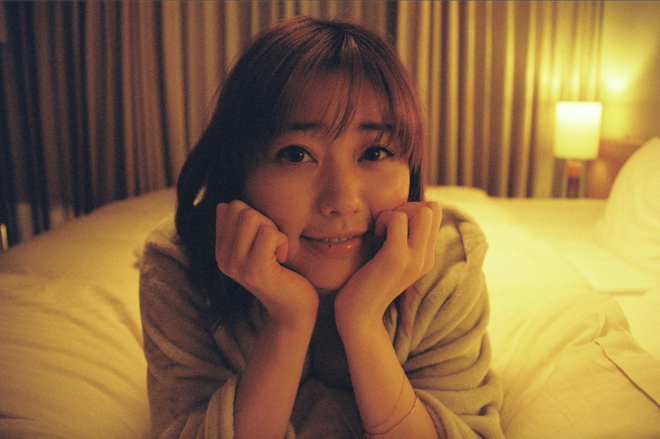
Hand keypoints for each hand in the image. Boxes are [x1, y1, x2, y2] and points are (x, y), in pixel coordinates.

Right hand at [215, 200, 317, 326]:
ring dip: (273, 229)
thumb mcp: (257, 246)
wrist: (294, 309)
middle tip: (273, 243)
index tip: (263, 237)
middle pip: (238, 208)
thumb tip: (225, 204)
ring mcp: (237, 265)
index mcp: (221, 250)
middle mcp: (223, 258)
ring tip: (277, 250)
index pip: (227, 208)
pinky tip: (283, 259)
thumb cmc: (283, 272)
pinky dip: (283, 241)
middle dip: (263, 218)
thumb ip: (243, 227)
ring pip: (252, 216)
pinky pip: (269, 233)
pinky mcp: (255, 270)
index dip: (253, 215)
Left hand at [334, 201, 441, 328]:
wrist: (358, 315)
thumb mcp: (390, 258)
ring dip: (395, 213)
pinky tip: (374, 238)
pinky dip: (383, 220)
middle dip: (406, 207)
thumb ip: (401, 239)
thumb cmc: (366, 282)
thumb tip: (399, 210)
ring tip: (381, 234)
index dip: (411, 210)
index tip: (391, 228)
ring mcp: (414, 258)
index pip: (435, 213)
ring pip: (422, 211)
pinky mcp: (396, 257)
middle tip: (386, 228)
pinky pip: (397, 218)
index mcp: (427, 257)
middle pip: (433, 208)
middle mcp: (426, 257)